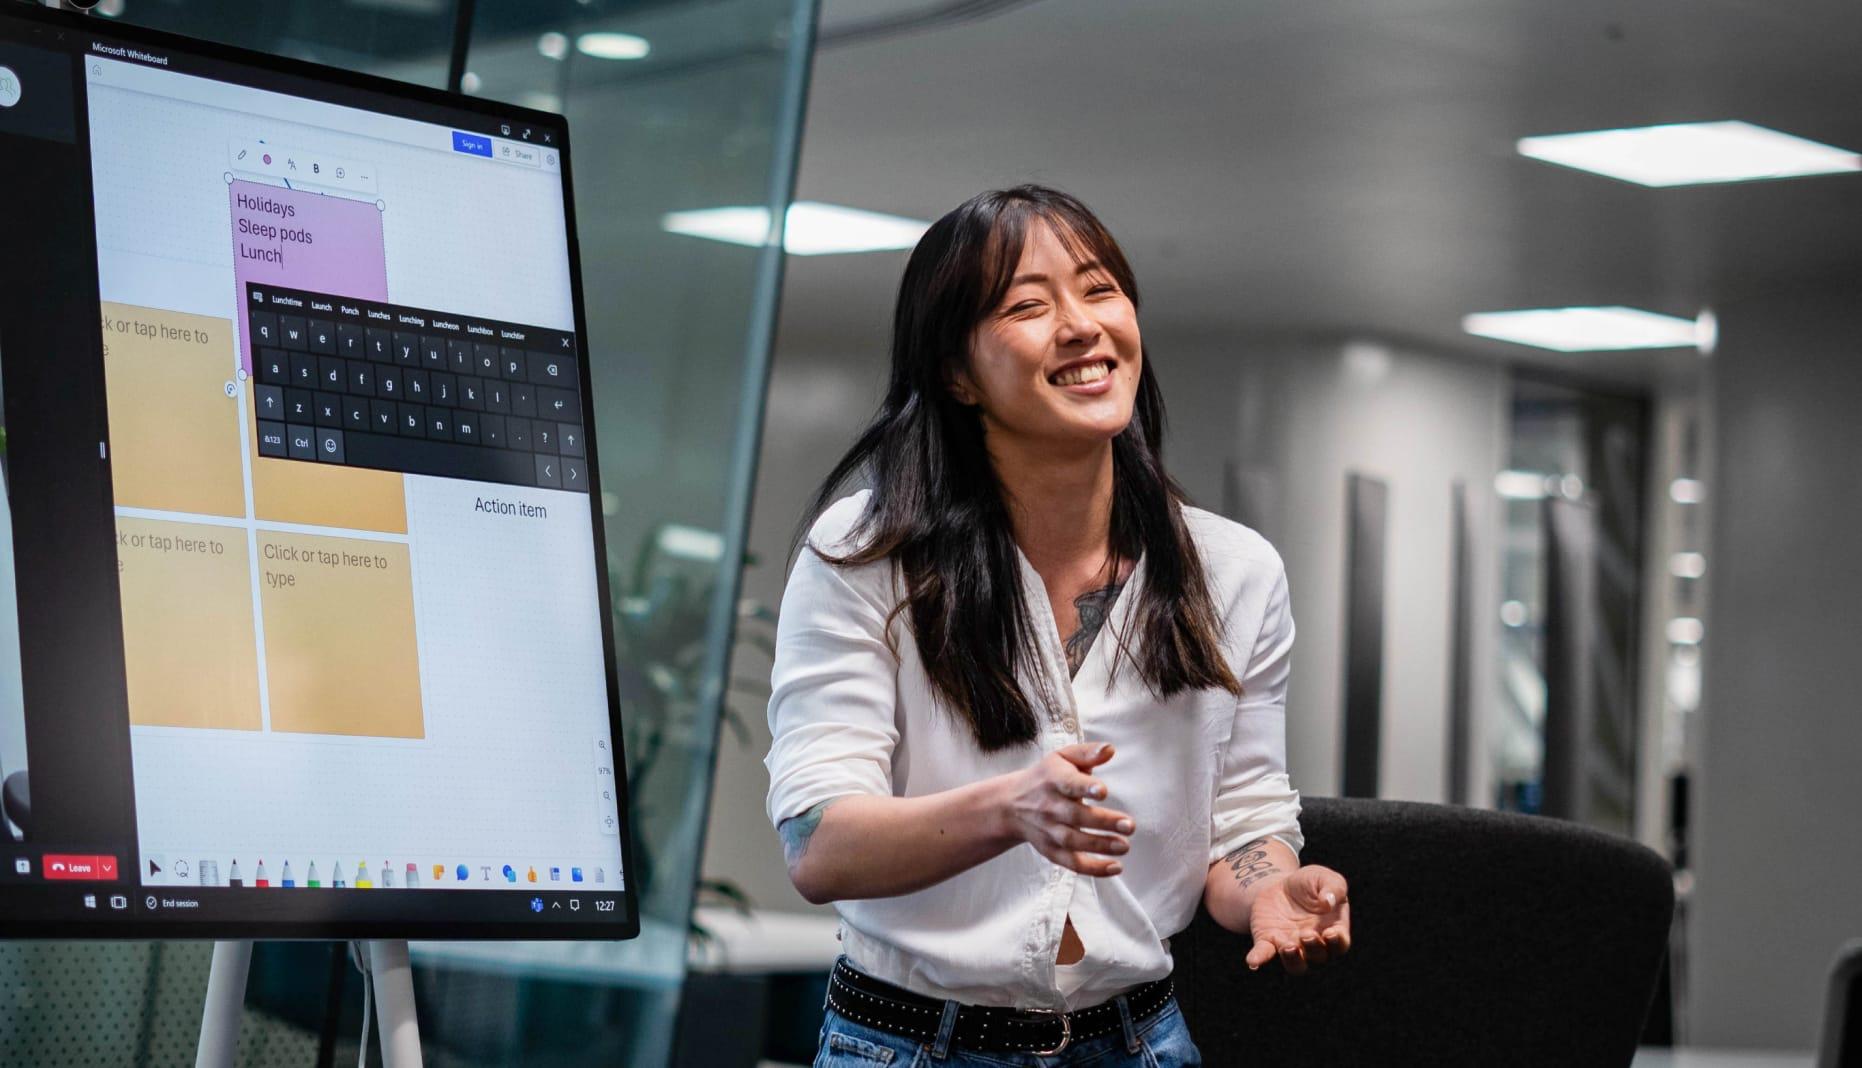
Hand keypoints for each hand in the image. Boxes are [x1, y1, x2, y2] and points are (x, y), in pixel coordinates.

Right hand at [998, 742, 1133, 876]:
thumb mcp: (1062, 758)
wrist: (1010, 804)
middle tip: (1129, 825)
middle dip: (1103, 822)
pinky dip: (1093, 868)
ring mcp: (1049, 831)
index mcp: (1053, 780)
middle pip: (1076, 816)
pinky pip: (1071, 863)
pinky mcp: (1051, 850)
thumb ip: (1088, 754)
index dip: (1085, 787)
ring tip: (1124, 845)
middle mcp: (1049, 807)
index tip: (1103, 791)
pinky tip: (1115, 867)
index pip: (1069, 784)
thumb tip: (1110, 750)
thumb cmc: (1045, 777)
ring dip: (1100, 845)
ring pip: (1073, 841)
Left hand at [1245, 864, 1350, 975]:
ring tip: (1288, 946)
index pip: (1340, 944)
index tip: (1330, 933)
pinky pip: (1265, 954)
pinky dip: (1259, 958)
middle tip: (1306, 934)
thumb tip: (1328, 902)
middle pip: (1318, 957)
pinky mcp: (1268, 942)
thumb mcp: (1323, 877)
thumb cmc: (1309, 883)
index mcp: (1334, 929)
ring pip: (1296, 965)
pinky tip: (1253, 961)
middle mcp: (1314, 945)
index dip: (1337, 942)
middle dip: (1313, 948)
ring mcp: (1291, 945)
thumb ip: (1333, 887)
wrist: (1279, 885)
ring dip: (1293, 959)